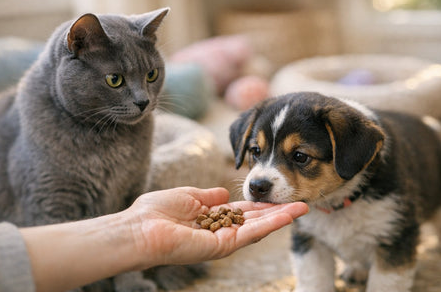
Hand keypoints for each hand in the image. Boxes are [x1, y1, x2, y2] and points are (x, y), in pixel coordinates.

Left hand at [123, 186, 308, 268]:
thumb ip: (207, 196)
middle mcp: (220, 231)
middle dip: (277, 211)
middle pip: (255, 221)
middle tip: (301, 201)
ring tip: (302, 207)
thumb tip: (223, 193)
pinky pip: (250, 234)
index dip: (260, 203)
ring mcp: (222, 241)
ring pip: (258, 229)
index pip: (242, 211)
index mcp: (211, 218)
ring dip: (280, 218)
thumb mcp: (187, 196)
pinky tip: (286, 216)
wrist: (138, 229)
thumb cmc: (155, 212)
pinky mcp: (221, 247)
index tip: (278, 195)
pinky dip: (269, 225)